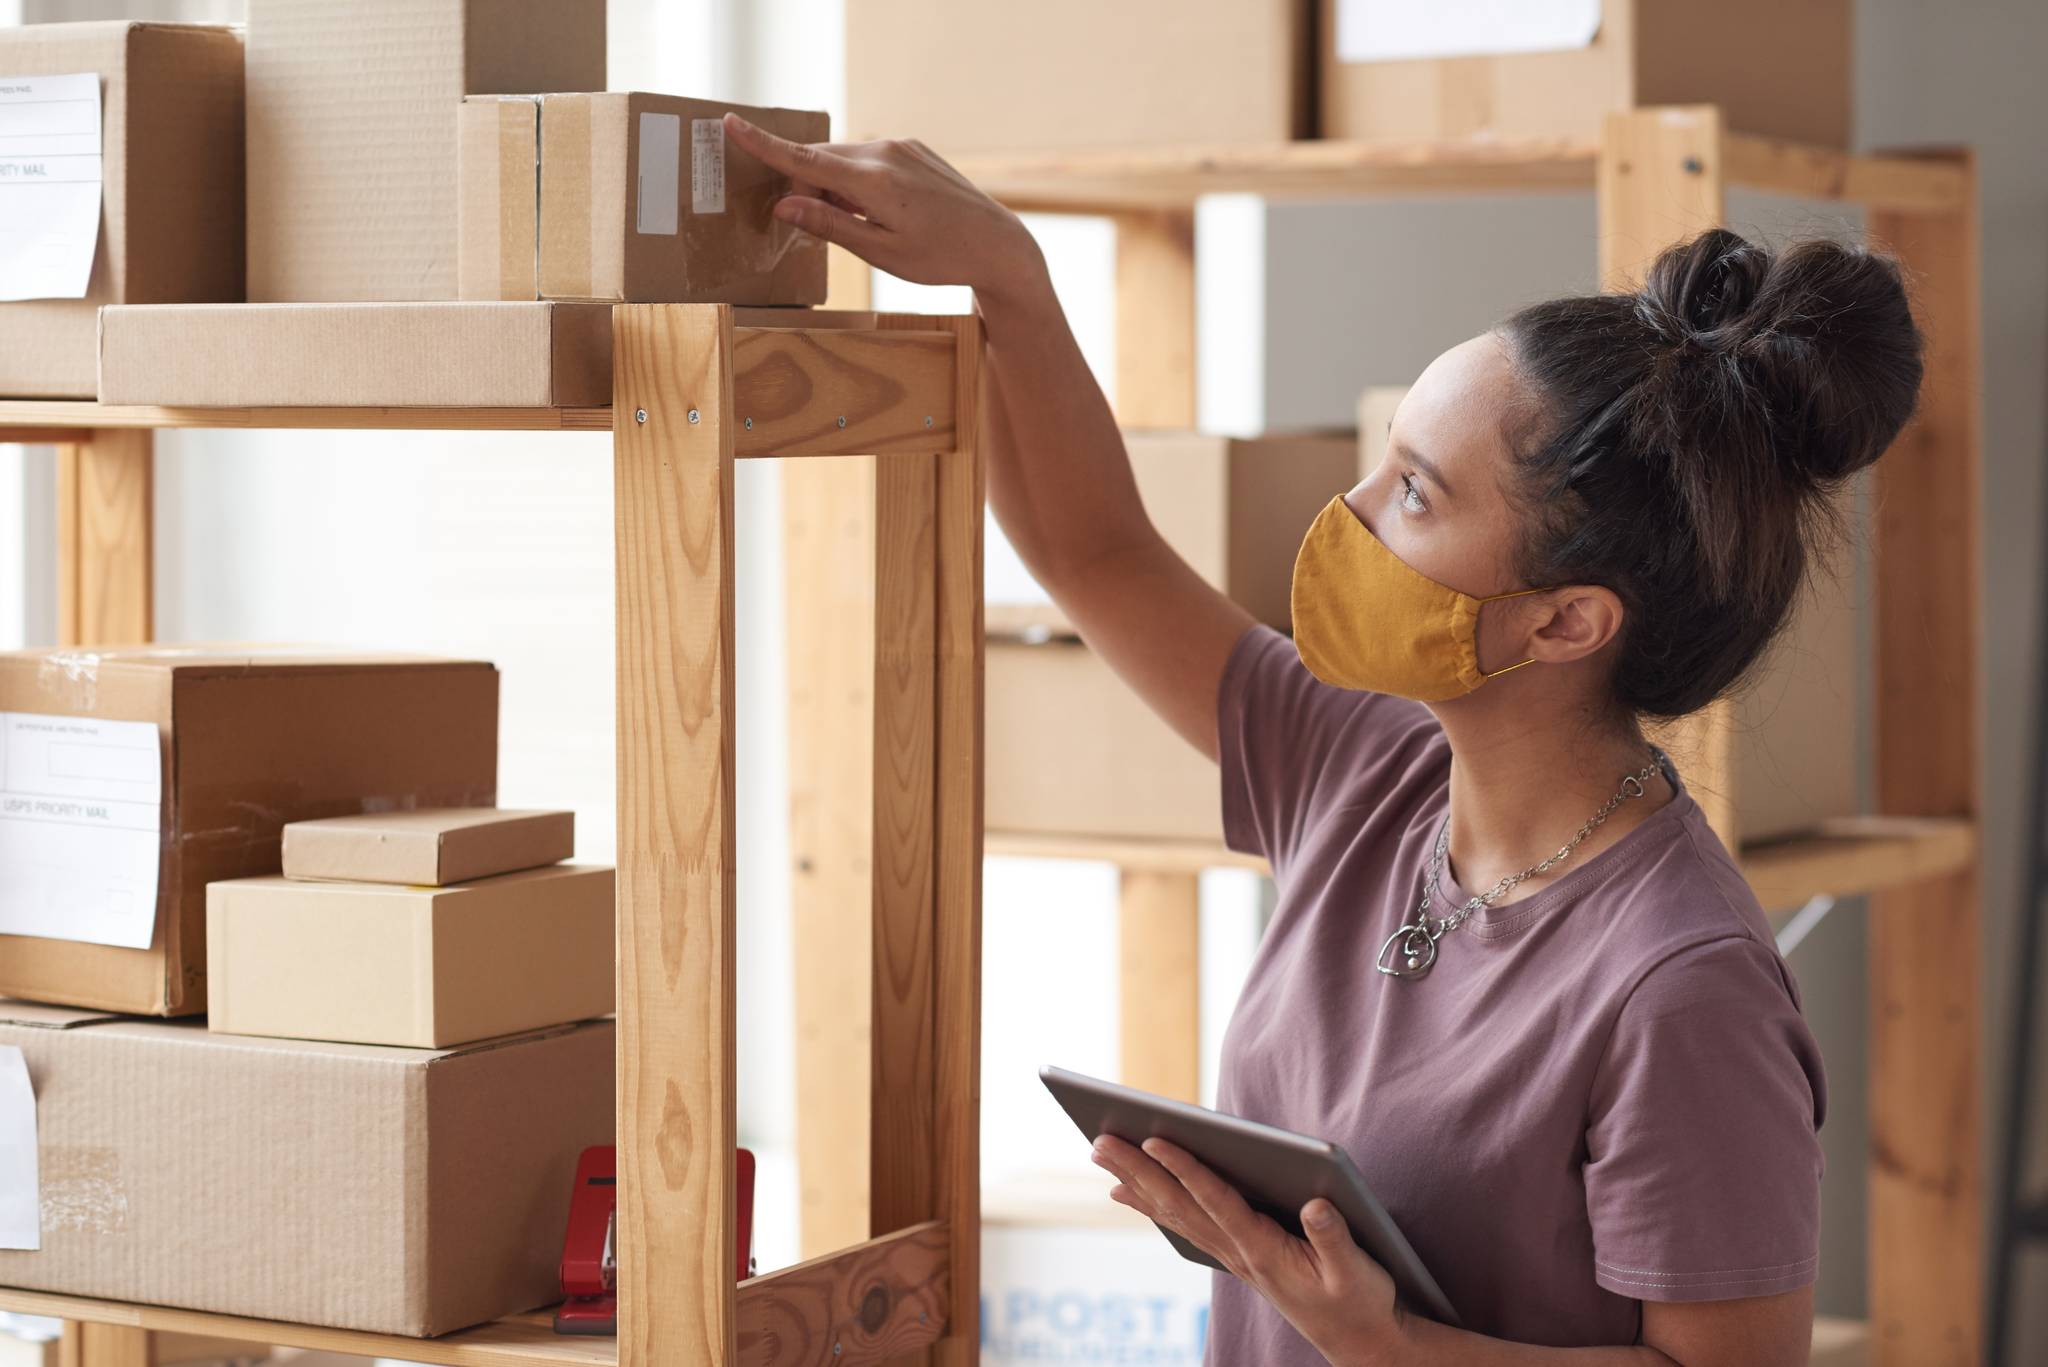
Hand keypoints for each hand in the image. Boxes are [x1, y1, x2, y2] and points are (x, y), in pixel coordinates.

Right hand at [721, 114, 1048, 307]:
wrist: (997, 243)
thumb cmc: (940, 258)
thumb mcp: (881, 252)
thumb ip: (830, 225)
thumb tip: (784, 203)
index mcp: (873, 182)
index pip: (804, 159)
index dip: (764, 144)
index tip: (731, 123)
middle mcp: (885, 153)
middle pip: (821, 161)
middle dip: (807, 187)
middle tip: (816, 224)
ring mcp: (901, 147)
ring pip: (844, 161)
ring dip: (835, 187)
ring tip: (864, 225)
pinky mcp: (913, 149)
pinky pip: (868, 160)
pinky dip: (857, 182)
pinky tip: (880, 212)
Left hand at [1092, 1134, 1408, 1366]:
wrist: (1357, 1340)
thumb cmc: (1359, 1301)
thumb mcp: (1358, 1272)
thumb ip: (1335, 1238)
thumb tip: (1317, 1203)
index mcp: (1265, 1251)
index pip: (1218, 1202)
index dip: (1187, 1170)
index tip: (1155, 1139)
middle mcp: (1239, 1252)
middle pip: (1180, 1204)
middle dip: (1139, 1170)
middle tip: (1098, 1142)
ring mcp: (1233, 1254)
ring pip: (1175, 1212)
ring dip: (1137, 1182)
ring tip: (1102, 1155)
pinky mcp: (1236, 1253)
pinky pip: (1184, 1222)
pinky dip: (1153, 1203)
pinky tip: (1130, 1190)